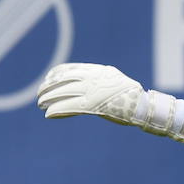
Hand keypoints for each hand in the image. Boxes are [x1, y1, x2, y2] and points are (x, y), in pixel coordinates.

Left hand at [35, 63, 183, 147]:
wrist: (143, 106)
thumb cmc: (130, 97)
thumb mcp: (113, 82)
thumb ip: (99, 81)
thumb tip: (85, 83)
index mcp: (98, 71)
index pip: (70, 68)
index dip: (55, 74)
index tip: (47, 79)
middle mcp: (94, 78)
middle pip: (64, 80)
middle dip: (49, 88)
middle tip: (39, 95)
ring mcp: (94, 91)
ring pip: (64, 93)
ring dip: (49, 100)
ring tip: (40, 105)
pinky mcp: (94, 106)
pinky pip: (71, 107)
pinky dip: (58, 111)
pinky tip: (49, 115)